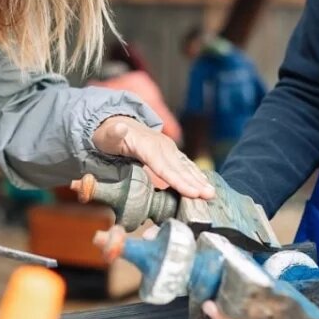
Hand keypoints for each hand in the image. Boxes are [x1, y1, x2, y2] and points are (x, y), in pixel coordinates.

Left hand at [91, 116, 215, 199]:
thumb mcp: (107, 135)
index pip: (164, 167)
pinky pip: (184, 163)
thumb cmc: (109, 136)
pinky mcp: (169, 151)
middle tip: (209, 195)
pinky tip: (204, 182)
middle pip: (179, 168)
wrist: (115, 123)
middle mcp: (161, 146)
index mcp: (147, 146)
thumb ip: (114, 134)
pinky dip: (195, 173)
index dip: (179, 180)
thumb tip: (120, 127)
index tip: (192, 192)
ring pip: (185, 166)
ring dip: (199, 179)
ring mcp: (167, 148)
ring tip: (211, 192)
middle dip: (195, 182)